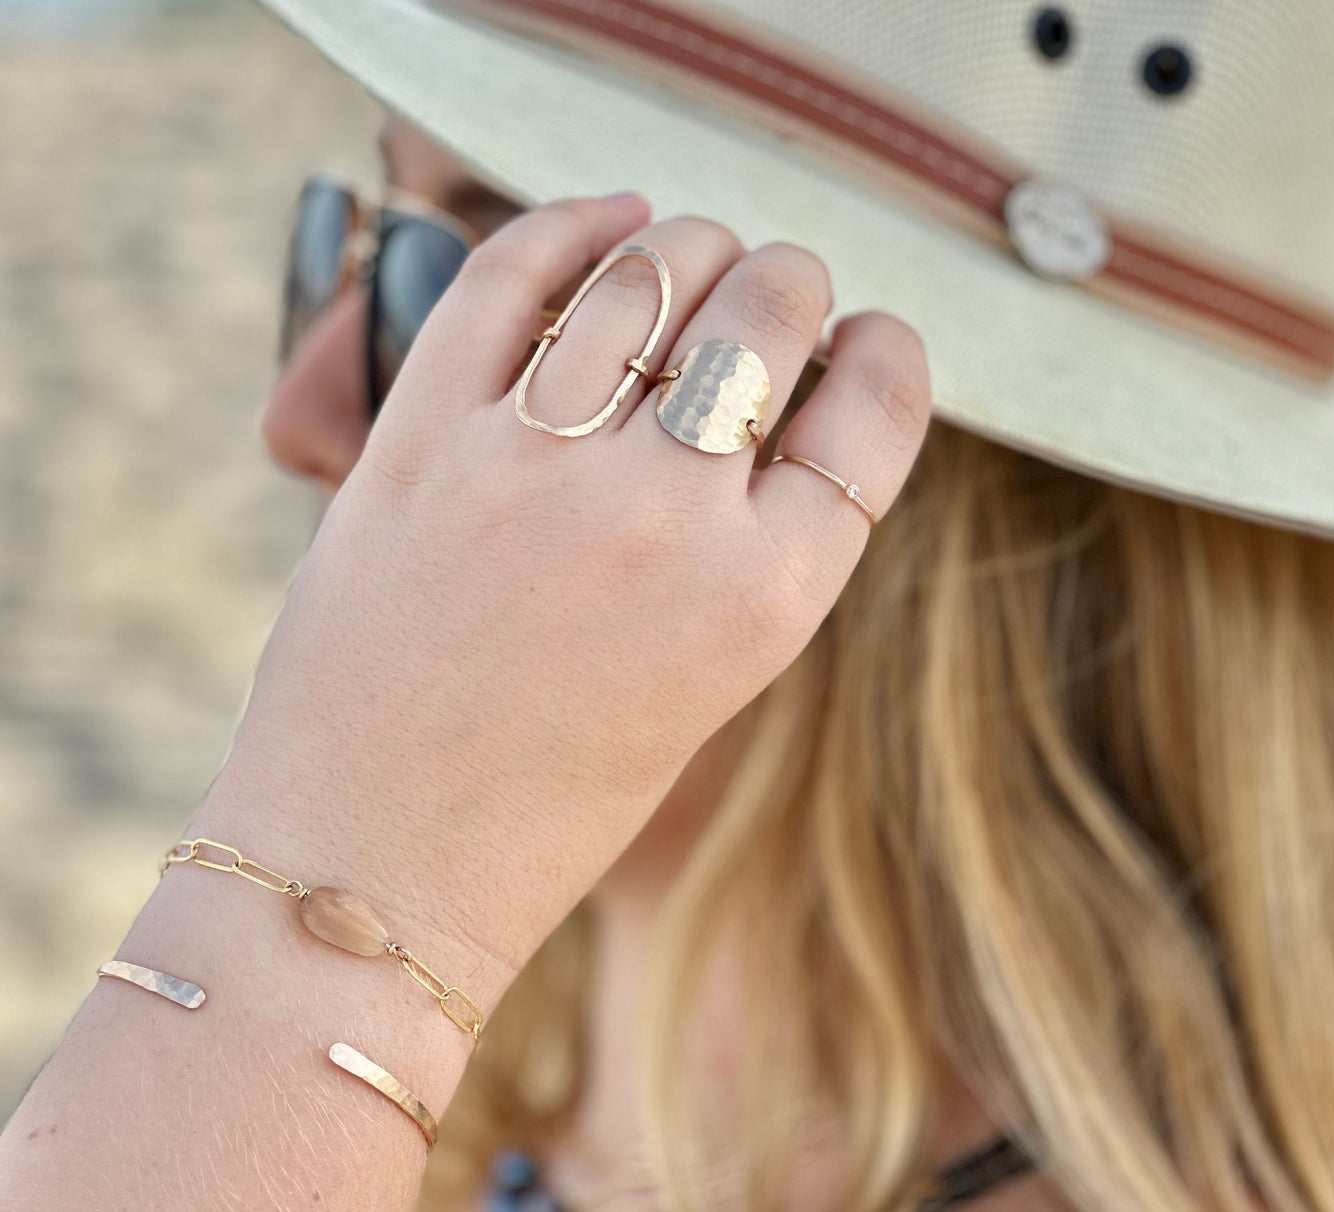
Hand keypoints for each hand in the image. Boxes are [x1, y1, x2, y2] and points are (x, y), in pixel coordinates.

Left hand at [207, 195, 930, 965]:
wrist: (379, 865)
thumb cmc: (557, 799)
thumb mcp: (712, 681)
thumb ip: (758, 547)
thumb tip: (773, 395)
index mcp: (764, 600)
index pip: (877, 405)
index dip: (886, 351)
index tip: (866, 342)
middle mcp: (663, 520)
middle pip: (774, 307)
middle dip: (791, 284)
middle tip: (772, 299)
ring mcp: (536, 469)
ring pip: (654, 269)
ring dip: (692, 248)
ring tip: (690, 261)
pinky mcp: (421, 439)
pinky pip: (505, 276)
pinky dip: (571, 224)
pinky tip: (612, 220)